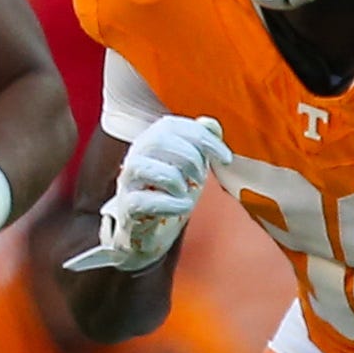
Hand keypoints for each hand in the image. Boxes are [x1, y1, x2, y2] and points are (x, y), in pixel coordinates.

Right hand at [61, 115, 228, 274]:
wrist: (146, 228)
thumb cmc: (169, 192)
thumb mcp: (190, 164)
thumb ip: (199, 141)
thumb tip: (210, 123)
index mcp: (150, 141)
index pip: (173, 125)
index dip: (204, 138)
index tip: (225, 159)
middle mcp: (135, 156)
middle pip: (158, 140)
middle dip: (189, 157)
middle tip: (201, 177)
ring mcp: (128, 182)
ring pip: (146, 167)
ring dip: (177, 181)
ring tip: (186, 192)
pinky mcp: (128, 207)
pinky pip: (148, 201)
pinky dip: (175, 205)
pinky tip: (182, 208)